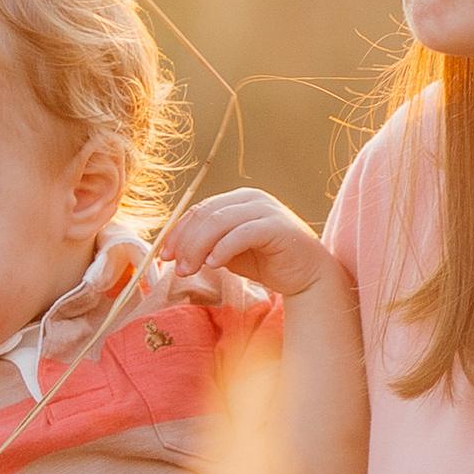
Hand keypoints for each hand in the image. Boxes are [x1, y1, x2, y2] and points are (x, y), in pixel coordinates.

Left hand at [155, 190, 334, 308]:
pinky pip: (242, 234)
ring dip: (199, 247)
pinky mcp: (276, 226)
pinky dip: (223, 248)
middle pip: (206, 214)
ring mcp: (265, 210)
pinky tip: (213, 265)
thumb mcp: (230, 251)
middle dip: (186, 242)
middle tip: (177, 268)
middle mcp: (251, 199)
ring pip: (219, 222)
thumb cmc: (268, 261)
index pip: (199, 210)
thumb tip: (176, 251)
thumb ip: (208, 244)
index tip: (165, 256)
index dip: (178, 232)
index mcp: (238, 200)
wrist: (308, 274)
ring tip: (190, 269)